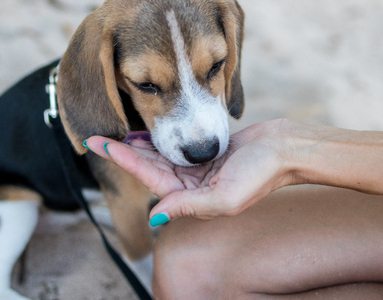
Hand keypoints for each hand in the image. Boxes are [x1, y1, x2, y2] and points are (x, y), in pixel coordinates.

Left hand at [85, 120, 292, 224]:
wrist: (285, 150)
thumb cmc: (260, 173)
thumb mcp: (225, 197)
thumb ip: (188, 207)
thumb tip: (156, 216)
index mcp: (191, 197)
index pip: (148, 177)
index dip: (122, 160)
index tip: (99, 144)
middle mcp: (191, 185)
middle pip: (149, 167)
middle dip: (123, 153)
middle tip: (97, 136)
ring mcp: (198, 169)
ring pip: (161, 157)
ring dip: (140, 146)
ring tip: (118, 133)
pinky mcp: (206, 154)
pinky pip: (177, 148)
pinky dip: (161, 140)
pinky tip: (148, 133)